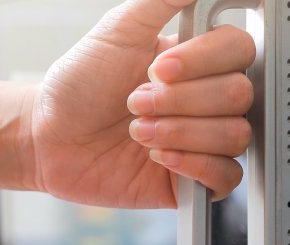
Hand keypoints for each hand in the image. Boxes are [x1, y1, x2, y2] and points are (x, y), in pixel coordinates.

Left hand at [26, 0, 254, 207]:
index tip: (159, 68)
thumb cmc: (79, 86)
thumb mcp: (118, 30)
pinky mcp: (197, 181)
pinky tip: (159, 157)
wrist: (51, 138)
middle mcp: (208, 100)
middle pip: (239, 94)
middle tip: (136, 102)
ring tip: (138, 132)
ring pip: (235, 136)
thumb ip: (161, 1)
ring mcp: (206, 141)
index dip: (203, 61)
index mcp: (198, 61)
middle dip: (180, 101)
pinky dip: (193, 165)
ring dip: (180, 133)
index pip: (239, 50)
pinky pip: (227, 177)